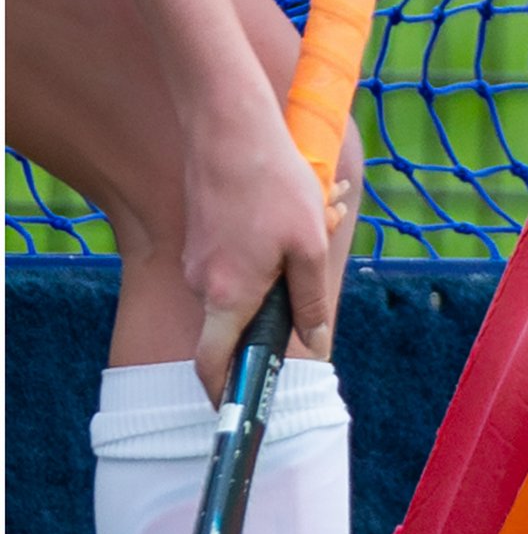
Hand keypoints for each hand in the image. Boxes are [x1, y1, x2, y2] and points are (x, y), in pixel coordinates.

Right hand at [182, 87, 335, 395]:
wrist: (229, 127)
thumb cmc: (273, 184)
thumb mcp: (308, 245)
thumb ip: (310, 300)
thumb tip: (315, 342)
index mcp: (228, 296)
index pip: (213, 365)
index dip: (224, 392)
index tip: (238, 406)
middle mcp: (204, 284)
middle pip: (242, 317)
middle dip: (284, 299)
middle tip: (320, 247)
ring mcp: (200, 259)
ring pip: (248, 279)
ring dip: (285, 259)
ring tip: (318, 210)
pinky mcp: (203, 236)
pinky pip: (240, 255)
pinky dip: (271, 239)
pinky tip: (297, 199)